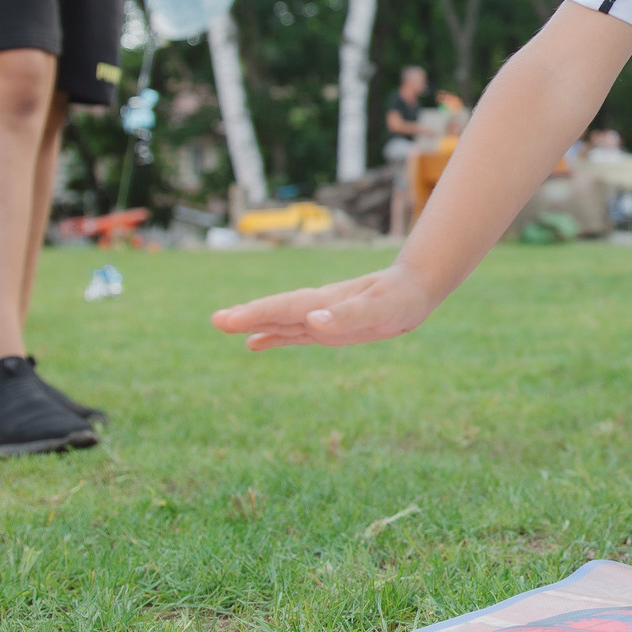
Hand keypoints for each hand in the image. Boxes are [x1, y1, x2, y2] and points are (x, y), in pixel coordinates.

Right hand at [211, 263, 440, 349]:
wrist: (416, 287)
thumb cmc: (401, 296)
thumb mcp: (381, 309)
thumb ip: (348, 315)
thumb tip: (313, 320)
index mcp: (325, 301)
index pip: (283, 308)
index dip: (256, 313)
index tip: (227, 318)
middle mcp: (318, 307)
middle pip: (275, 312)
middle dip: (247, 316)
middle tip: (215, 320)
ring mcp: (321, 316)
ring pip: (280, 322)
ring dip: (253, 325)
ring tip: (224, 326)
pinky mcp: (328, 328)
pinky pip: (294, 333)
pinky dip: (272, 338)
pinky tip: (254, 344)